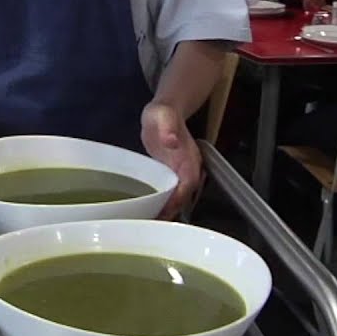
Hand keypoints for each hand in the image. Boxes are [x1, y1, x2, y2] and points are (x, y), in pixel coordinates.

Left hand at [140, 103, 202, 219]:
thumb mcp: (163, 115)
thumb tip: (172, 141)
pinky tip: (147, 211)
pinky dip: (160, 203)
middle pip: (184, 197)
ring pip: (176, 198)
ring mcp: (178, 173)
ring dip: (166, 211)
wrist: (163, 112)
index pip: (188, 185)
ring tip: (148, 222)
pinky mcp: (169, 174)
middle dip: (171, 211)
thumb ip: (168, 127)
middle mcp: (187, 169)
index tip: (165, 210)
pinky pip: (167, 193)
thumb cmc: (163, 113)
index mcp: (189, 158)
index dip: (178, 199)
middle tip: (152, 223)